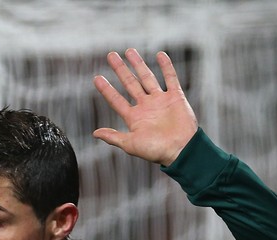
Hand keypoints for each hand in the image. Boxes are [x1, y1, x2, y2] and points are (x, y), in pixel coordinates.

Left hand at [92, 49, 197, 165]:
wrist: (181, 150)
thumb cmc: (156, 151)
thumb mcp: (131, 145)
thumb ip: (114, 137)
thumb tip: (95, 133)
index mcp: (134, 117)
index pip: (117, 100)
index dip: (106, 89)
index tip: (96, 77)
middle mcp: (146, 107)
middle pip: (130, 84)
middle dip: (120, 70)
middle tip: (111, 55)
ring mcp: (161, 100)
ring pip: (147, 78)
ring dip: (138, 64)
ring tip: (129, 51)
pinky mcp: (176, 97)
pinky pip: (171, 79)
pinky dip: (166, 67)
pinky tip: (160, 55)